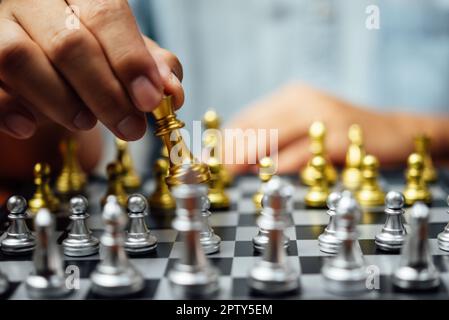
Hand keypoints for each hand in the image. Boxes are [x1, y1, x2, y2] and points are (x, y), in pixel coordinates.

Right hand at [0, 0, 182, 139]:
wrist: (38, 54)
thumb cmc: (86, 52)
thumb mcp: (121, 49)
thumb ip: (149, 63)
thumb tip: (172, 90)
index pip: (105, 13)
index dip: (130, 60)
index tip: (150, 100)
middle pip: (69, 42)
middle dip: (106, 94)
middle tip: (131, 128)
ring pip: (20, 58)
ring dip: (61, 101)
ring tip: (85, 122)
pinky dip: (8, 108)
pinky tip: (29, 126)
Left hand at [225, 83, 447, 173]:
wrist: (393, 132)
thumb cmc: (342, 135)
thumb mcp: (305, 129)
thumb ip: (275, 139)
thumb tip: (236, 158)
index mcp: (291, 97)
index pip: (247, 119)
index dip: (224, 141)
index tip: (210, 160)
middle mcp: (302, 101)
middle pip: (254, 126)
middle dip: (230, 150)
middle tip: (215, 172)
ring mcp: (321, 116)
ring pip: (271, 136)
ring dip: (247, 157)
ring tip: (230, 174)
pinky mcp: (338, 136)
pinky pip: (301, 153)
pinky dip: (279, 165)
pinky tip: (265, 175)